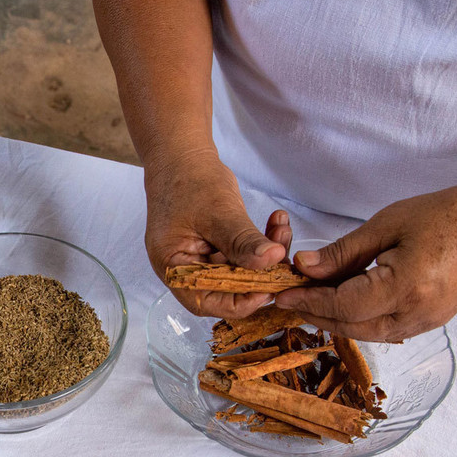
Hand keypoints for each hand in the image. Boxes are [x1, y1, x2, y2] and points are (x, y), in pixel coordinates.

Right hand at [146, 149, 290, 318]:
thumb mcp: (218, 212)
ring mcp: (202, 257)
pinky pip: (243, 255)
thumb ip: (244, 241)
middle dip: (259, 274)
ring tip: (282, 230)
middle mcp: (186, 268)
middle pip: (225, 289)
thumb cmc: (189, 180)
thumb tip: (272, 260)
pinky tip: (276, 223)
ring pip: (240, 271)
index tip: (269, 288)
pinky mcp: (217, 246)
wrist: (182, 154)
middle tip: (283, 256)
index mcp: (173, 267)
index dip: (239, 302)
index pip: (206, 302)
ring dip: (265, 255)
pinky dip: (261, 243)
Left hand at [274, 181, 456, 340]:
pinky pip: (384, 329)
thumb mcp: (388, 225)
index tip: (281, 294)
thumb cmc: (447, 214)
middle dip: (316, 314)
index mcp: (406, 287)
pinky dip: (358, 320)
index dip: (308, 301)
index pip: (342, 305)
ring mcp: (426, 323)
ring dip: (335, 320)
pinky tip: (342, 303)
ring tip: (310, 300)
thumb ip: (343, 252)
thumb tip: (304, 268)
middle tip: (289, 299)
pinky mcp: (430, 322)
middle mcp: (416, 314)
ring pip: (366, 332)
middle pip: (351, 326)